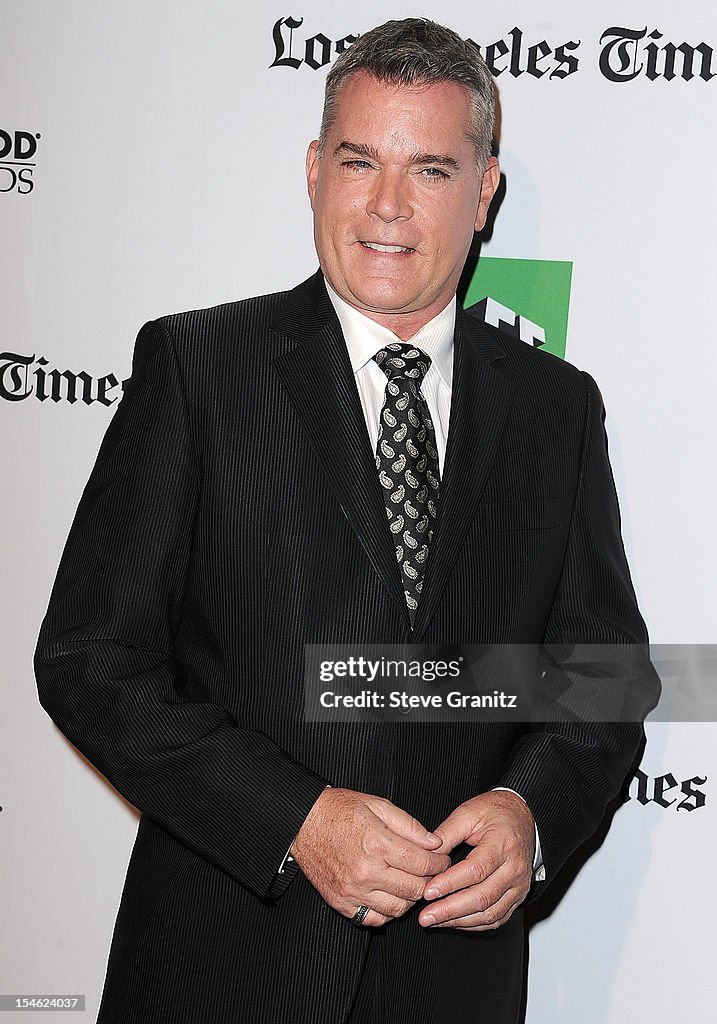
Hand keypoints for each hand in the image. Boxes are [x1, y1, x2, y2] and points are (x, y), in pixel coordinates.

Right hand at [291, 788, 449, 926]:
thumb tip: (434, 843)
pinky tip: (389, 894)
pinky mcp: (342, 903)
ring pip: (398, 909)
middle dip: (430, 881)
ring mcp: (353, 891)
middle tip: (432, 872)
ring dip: (410, 898)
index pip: (422, 864)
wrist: (303, 822)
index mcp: (377, 843)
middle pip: (414, 889)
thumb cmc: (339, 810)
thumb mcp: (377, 805)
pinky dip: (387, 911)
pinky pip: (375, 919)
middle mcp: (365, 871)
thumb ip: (409, 826)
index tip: (441, 859)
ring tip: (411, 882)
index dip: (439, 863)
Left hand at [418, 790, 534, 931]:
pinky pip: (496, 918)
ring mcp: (519, 886)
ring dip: (459, 921)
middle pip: (483, 897)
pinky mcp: (517, 897)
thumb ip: (447, 833)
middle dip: (450, 910)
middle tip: (426, 916)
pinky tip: (453, 921)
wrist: (522, 817)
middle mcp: (515, 869)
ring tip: (435, 920)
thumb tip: (426, 856)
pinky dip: (473, 924)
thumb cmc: (494, 813)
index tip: (427, 891)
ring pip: (490, 913)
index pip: (475, 870)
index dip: (450, 883)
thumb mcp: (468, 813)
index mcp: (503, 844)